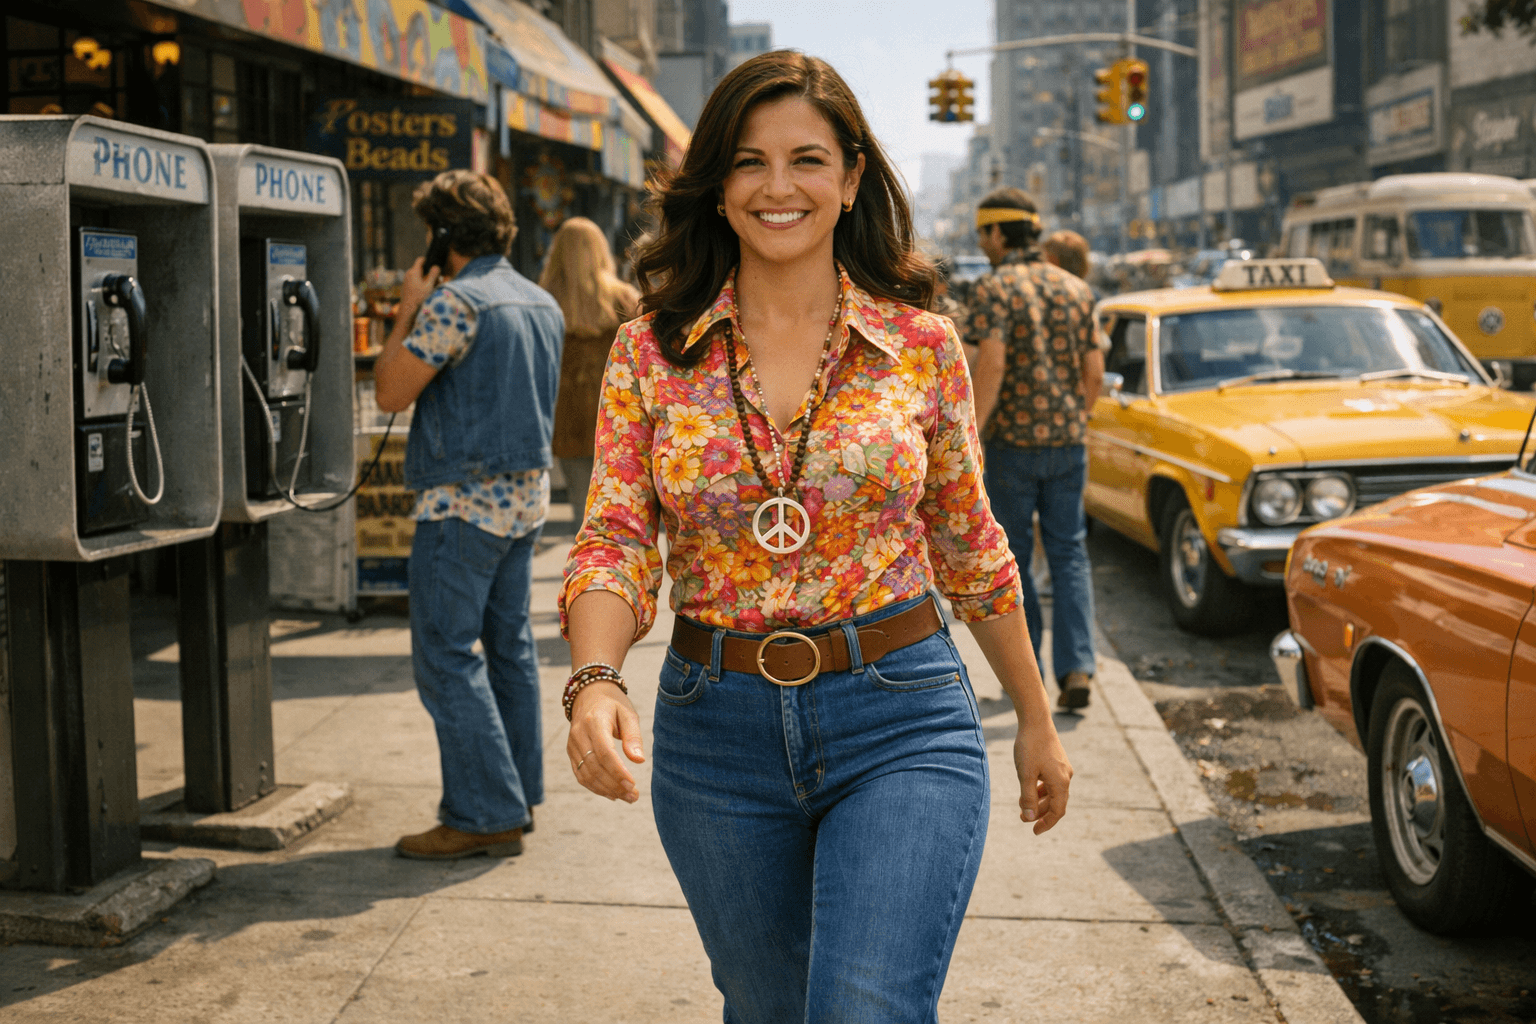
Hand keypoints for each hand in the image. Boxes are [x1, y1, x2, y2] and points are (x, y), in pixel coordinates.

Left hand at [399, 257, 440, 316]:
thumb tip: (436, 266)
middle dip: (428, 273)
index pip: (420, 260)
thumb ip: (433, 274)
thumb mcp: (429, 286)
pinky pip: (414, 281)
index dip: (428, 260)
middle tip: (437, 280)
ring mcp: (406, 280)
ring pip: (418, 275)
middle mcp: (408, 274)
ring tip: (432, 287)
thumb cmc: (419, 298)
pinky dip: (420, 283)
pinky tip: (424, 292)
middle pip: (420, 268)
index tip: (434, 264)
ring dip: (425, 279)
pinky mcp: (406, 286)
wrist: (408, 310)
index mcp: (414, 271)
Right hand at [567, 682, 644, 802]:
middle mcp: (579, 734)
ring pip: (586, 774)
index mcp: (595, 721)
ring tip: (627, 798)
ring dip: (606, 790)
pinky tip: (612, 794)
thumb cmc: (613, 704)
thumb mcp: (628, 714)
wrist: (589, 694)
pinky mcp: (570, 752)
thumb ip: (633, 737)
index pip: (604, 752)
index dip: (617, 771)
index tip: (633, 784)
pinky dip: (595, 787)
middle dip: (614, 785)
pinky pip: (580, 774)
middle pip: (594, 767)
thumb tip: (639, 761)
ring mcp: (572, 744)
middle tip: (634, 796)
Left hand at [1014, 722, 1071, 833]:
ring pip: (1052, 792)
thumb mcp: (1025, 774)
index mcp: (1060, 782)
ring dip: (1038, 801)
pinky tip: (1028, 789)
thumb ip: (1027, 797)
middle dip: (1040, 813)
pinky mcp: (1057, 761)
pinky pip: (1051, 782)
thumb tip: (1029, 817)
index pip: (1057, 811)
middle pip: (1056, 803)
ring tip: (1022, 805)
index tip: (1034, 831)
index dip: (1047, 823)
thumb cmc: (1029, 747)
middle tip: (1023, 819)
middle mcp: (1066, 776)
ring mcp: (1062, 768)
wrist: (1036, 720)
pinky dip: (1040, 789)